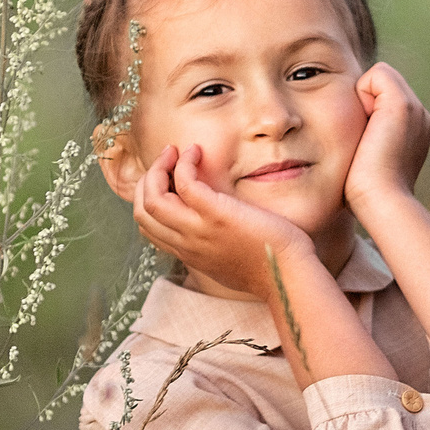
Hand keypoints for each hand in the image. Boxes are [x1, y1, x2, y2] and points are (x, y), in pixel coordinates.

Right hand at [132, 143, 312, 301]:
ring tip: (174, 152)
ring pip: (153, 198)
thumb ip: (213, 248)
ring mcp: (198, 230)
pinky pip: (184, 182)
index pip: (148, 228)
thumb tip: (213, 234)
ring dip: (159, 167)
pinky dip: (184, 163)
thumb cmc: (269, 268)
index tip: (165, 181)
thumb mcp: (229, 263)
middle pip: (142, 211)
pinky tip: (196, 152)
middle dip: (147, 180)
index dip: (148, 199)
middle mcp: (186, 244)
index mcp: (188, 254)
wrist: (287, 277)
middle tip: (165, 160)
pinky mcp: (216, 215)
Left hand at [345, 63, 429, 212]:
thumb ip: (367, 138)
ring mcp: (415, 108)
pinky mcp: (402, 104)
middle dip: (364, 101)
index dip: (366, 109)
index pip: (384, 97)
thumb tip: (350, 133)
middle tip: (364, 138)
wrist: (382, 202)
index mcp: (414, 129)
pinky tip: (365, 124)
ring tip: (366, 134)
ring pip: (379, 78)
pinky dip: (361, 93)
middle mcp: (420, 116)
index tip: (364, 143)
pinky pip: (377, 73)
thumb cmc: (367, 192)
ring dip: (362, 100)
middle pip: (382, 84)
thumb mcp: (368, 159)